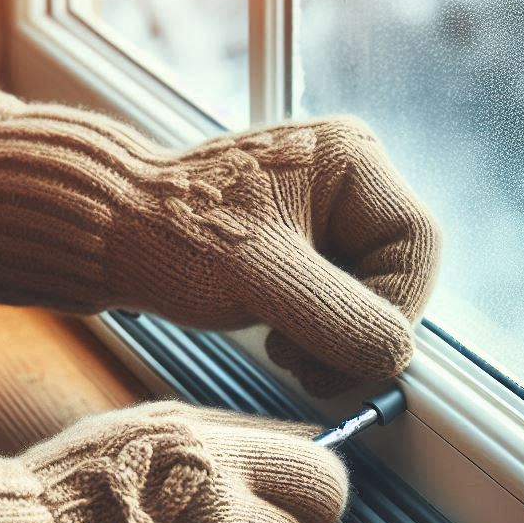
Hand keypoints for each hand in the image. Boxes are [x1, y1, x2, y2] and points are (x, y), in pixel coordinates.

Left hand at [0, 111, 440, 395]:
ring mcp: (325, 215)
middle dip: (358, 329)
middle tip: (304, 361)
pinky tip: (276, 335)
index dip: (399, 307)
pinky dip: (316, 333)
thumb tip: (397, 356)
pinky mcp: (302, 247)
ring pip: (369, 295)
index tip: (351, 352)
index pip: (418, 244)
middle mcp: (346, 181)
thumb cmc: (169, 237)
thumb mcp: (259, 277)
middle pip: (398, 274)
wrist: (105, 234)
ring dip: (334, 337)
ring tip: (279, 346)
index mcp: (350, 160)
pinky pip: (338, 301)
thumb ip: (338, 317)